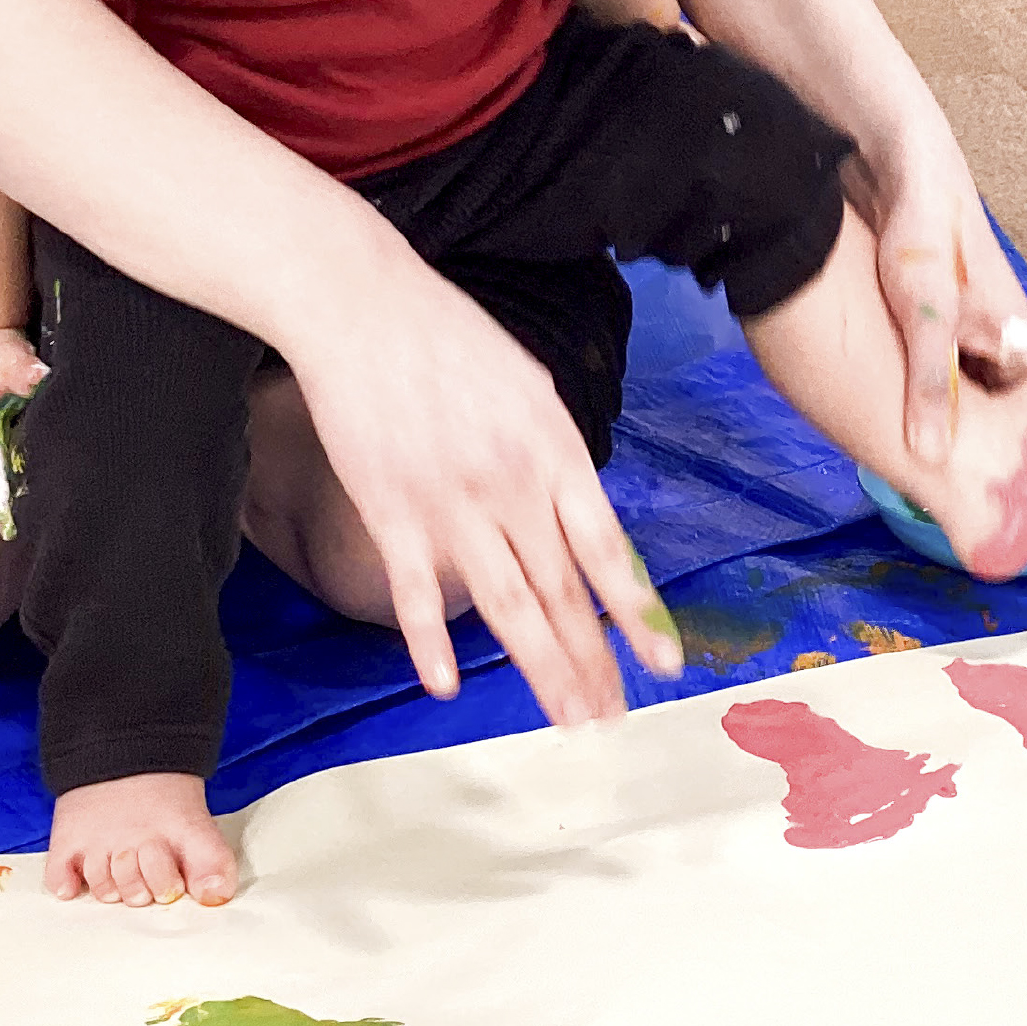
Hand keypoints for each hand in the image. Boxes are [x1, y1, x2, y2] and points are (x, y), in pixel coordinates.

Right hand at [282, 245, 682, 724]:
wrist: (363, 305)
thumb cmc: (451, 340)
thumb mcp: (531, 387)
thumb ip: (557, 455)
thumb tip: (580, 512)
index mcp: (556, 451)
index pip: (608, 551)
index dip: (637, 614)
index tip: (664, 665)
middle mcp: (513, 486)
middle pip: (562, 593)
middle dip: (591, 664)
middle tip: (612, 719)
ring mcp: (451, 505)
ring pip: (505, 605)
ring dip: (539, 669)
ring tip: (565, 720)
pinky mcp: (391, 512)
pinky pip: (416, 591)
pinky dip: (429, 640)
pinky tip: (446, 684)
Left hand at [850, 143, 1026, 464]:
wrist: (895, 156)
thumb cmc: (923, 229)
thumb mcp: (925, 314)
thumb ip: (929, 384)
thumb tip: (931, 458)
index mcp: (1019, 340)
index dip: (1017, 455)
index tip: (993, 498)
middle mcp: (1000, 337)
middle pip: (997, 408)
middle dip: (976, 444)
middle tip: (948, 493)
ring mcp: (965, 324)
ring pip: (962, 389)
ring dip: (943, 418)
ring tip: (917, 467)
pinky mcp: (931, 312)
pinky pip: (933, 367)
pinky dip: (920, 390)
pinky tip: (888, 412)